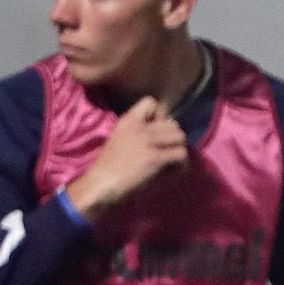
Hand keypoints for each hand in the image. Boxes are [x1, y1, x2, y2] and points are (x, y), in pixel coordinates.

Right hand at [65, 96, 188, 217]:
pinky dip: (180, 164)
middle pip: (172, 123)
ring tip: (172, 162)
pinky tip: (172, 171)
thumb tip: (165, 133)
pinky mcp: (155, 157)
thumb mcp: (120, 137)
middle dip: (174, 138)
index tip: (158, 129)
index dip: (160, 114)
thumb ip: (138, 132)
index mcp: (127, 120)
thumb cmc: (110, 165)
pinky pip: (180, 154)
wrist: (102, 182)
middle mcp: (139, 127)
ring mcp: (148, 141)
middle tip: (168, 151)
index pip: (150, 102)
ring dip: (179, 150)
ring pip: (180, 137)